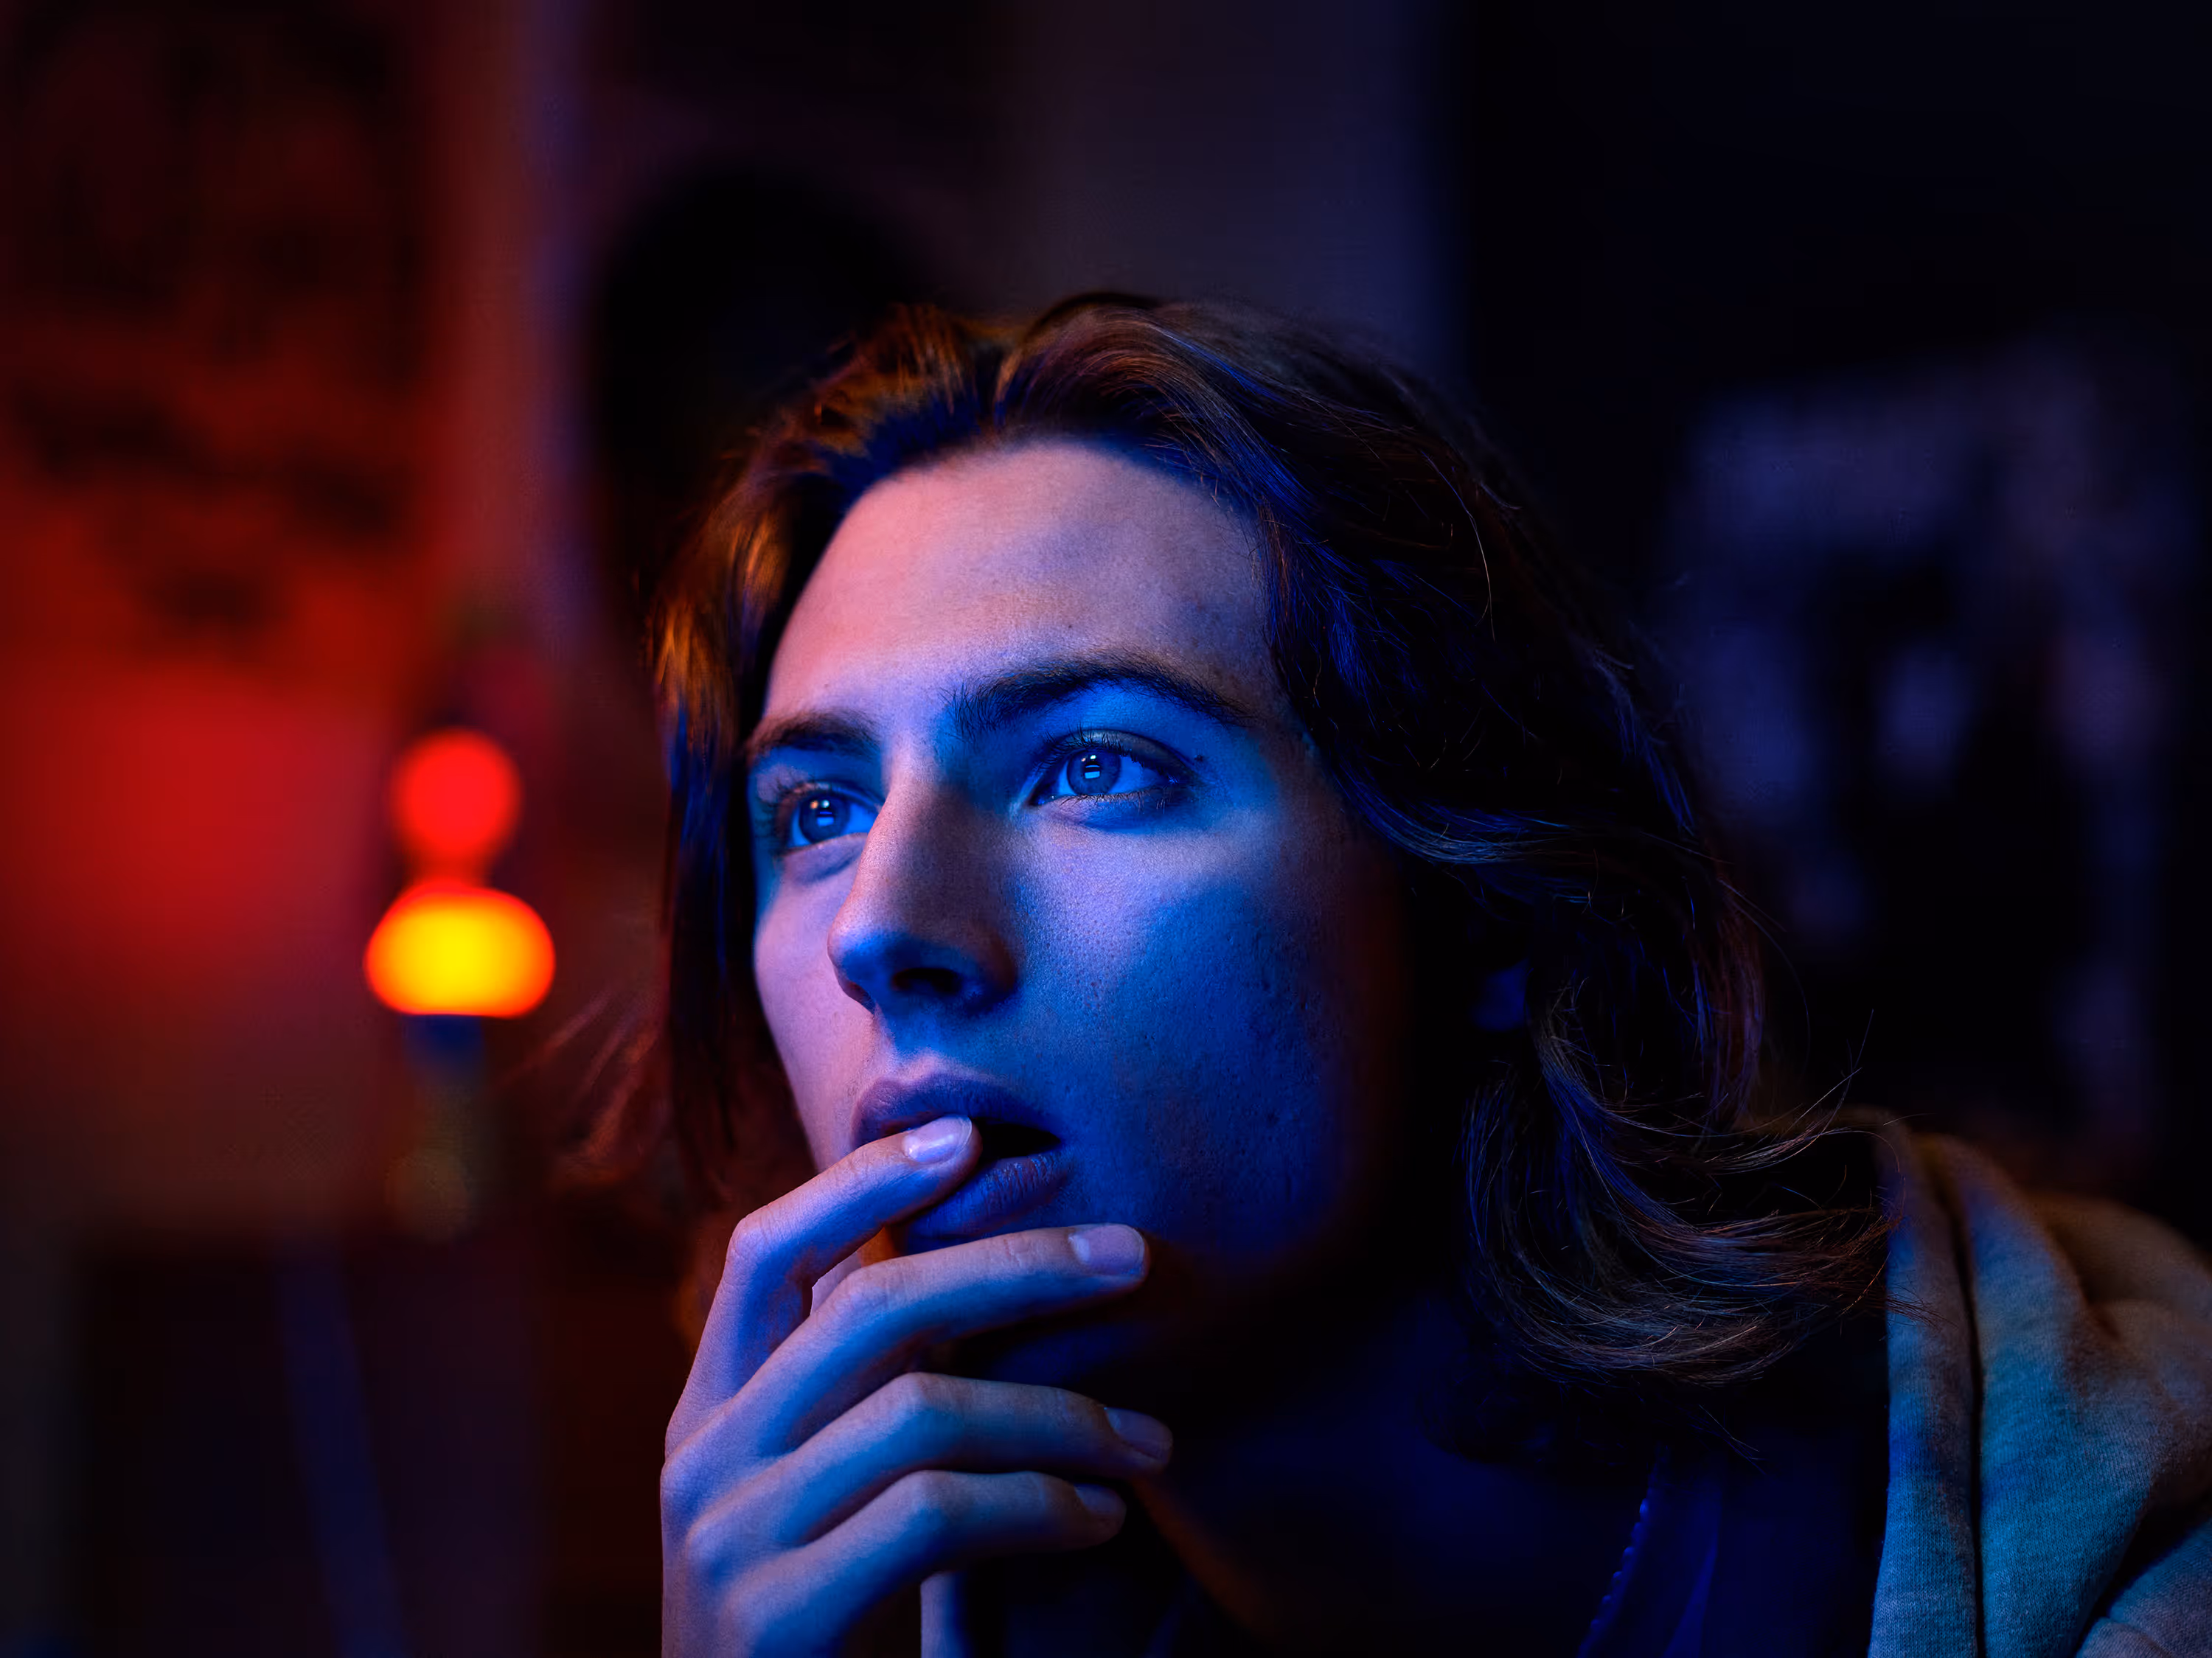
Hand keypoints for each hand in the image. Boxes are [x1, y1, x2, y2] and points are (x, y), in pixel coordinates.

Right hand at [661, 1116, 1170, 1656]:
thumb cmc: (808, 1630)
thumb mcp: (805, 1495)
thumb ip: (852, 1397)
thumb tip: (964, 1276)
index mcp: (706, 1413)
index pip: (765, 1252)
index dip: (864, 1182)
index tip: (968, 1133)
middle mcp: (703, 1458)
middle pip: (872, 1310)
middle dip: (1017, 1267)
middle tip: (1133, 1257)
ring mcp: (731, 1536)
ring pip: (924, 1409)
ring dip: (1064, 1414)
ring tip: (1153, 1441)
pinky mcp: (779, 1613)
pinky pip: (936, 1514)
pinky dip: (1039, 1502)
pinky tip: (1099, 1518)